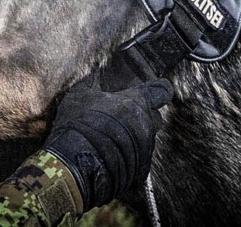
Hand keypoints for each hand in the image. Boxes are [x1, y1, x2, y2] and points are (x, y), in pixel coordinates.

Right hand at [43, 74, 172, 209]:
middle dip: (143, 114)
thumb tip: (94, 70)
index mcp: (136, 101)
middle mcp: (147, 124)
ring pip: (145, 138)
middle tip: (123, 113)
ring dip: (132, 136)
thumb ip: (91, 81)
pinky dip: (126, 155)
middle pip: (154, 117)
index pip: (161, 91)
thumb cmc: (81, 121)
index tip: (160, 86)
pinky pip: (137, 159)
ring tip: (109, 136)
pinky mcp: (140, 170)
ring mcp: (146, 149)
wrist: (80, 161)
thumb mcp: (79, 94)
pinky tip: (108, 154)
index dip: (160, 88)